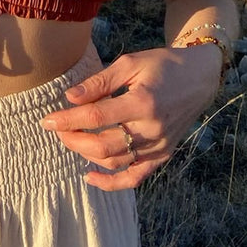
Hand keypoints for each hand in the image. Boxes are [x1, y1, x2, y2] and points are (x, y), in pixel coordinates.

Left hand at [38, 45, 221, 190]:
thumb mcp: (130, 64)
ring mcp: (159, 146)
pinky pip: (135, 177)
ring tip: (72, 140)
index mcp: (143, 102)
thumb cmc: (163, 65)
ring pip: (114, 161)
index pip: (96, 117)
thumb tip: (70, 98)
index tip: (47, 121)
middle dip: (73, 140)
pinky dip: (111, 182)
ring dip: (87, 155)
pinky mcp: (163, 155)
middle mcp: (151, 129)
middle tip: (58, 130)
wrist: (200, 78)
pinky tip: (90, 176)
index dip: (68, 120)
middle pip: (102, 145)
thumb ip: (100, 82)